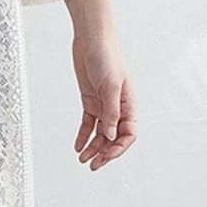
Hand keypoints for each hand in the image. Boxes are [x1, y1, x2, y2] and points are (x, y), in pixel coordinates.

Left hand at [71, 28, 136, 171]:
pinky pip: (88, 124)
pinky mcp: (90, 101)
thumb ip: (111, 112)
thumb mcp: (110, 86)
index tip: (106, 156)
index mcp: (129, 104)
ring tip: (82, 159)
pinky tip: (77, 146)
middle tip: (92, 165)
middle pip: (114, 137)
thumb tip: (111, 135)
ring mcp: (103, 105)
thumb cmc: (107, 57)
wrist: (91, 41)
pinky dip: (83, 136)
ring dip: (92, 148)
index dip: (119, 148)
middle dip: (104, 153)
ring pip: (100, 133)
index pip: (128, 134)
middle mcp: (118, 107)